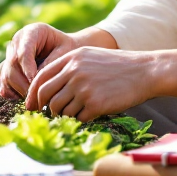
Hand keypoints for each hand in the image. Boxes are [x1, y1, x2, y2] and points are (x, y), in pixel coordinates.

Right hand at [0, 23, 77, 99]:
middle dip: (22, 82)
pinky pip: (3, 82)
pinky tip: (25, 98)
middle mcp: (17, 42)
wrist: (65, 50)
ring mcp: (10, 55)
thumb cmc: (67, 49)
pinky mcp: (7, 68)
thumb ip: (50, 63)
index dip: (27, 67)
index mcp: (31, 32)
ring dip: (17, 89)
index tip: (34, 81)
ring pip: (5, 74)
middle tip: (36, 96)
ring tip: (33, 98)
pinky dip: (11, 92)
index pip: (23, 51)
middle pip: (11, 64)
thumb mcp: (64, 52)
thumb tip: (35, 80)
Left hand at [24, 46, 156, 120]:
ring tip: (74, 113)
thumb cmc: (117, 65)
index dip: (33, 93)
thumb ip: (69, 67)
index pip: (41, 78)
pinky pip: (78, 118)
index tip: (31, 104)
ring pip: (60, 109)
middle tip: (47, 115)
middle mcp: (74, 72)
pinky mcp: (95, 104)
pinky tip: (90, 114)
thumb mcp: (90, 56)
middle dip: (44, 108)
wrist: (144, 71)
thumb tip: (47, 89)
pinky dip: (81, 119)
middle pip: (46, 95)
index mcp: (71, 58)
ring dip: (63, 115)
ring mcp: (83, 88)